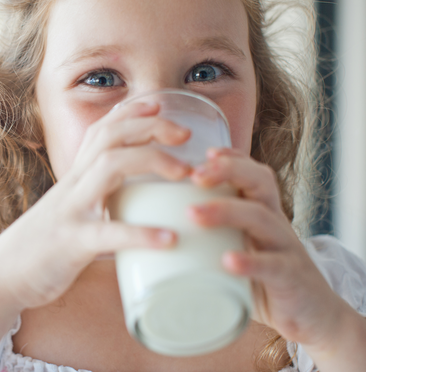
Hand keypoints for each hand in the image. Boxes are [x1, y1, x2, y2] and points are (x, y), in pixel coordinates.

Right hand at [0, 101, 189, 310]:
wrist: (2, 277)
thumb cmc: (43, 248)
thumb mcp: (72, 214)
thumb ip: (100, 204)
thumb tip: (140, 210)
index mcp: (75, 179)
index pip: (101, 130)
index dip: (130, 112)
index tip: (160, 103)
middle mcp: (73, 186)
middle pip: (109, 137)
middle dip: (149, 127)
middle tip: (185, 134)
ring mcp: (71, 211)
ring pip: (109, 167)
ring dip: (151, 161)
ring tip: (185, 173)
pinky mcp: (71, 243)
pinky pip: (108, 233)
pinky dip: (141, 234)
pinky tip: (169, 239)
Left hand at [188, 147, 364, 368]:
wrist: (314, 317)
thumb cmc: (265, 282)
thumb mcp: (240, 251)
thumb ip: (210, 240)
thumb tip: (157, 238)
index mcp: (263, 213)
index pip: (253, 174)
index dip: (232, 158)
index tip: (205, 152)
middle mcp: (276, 223)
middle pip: (259, 183)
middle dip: (228, 171)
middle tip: (193, 176)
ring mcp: (286, 248)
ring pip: (261, 218)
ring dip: (226, 211)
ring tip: (193, 214)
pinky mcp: (290, 278)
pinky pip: (272, 265)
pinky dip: (250, 261)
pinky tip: (227, 261)